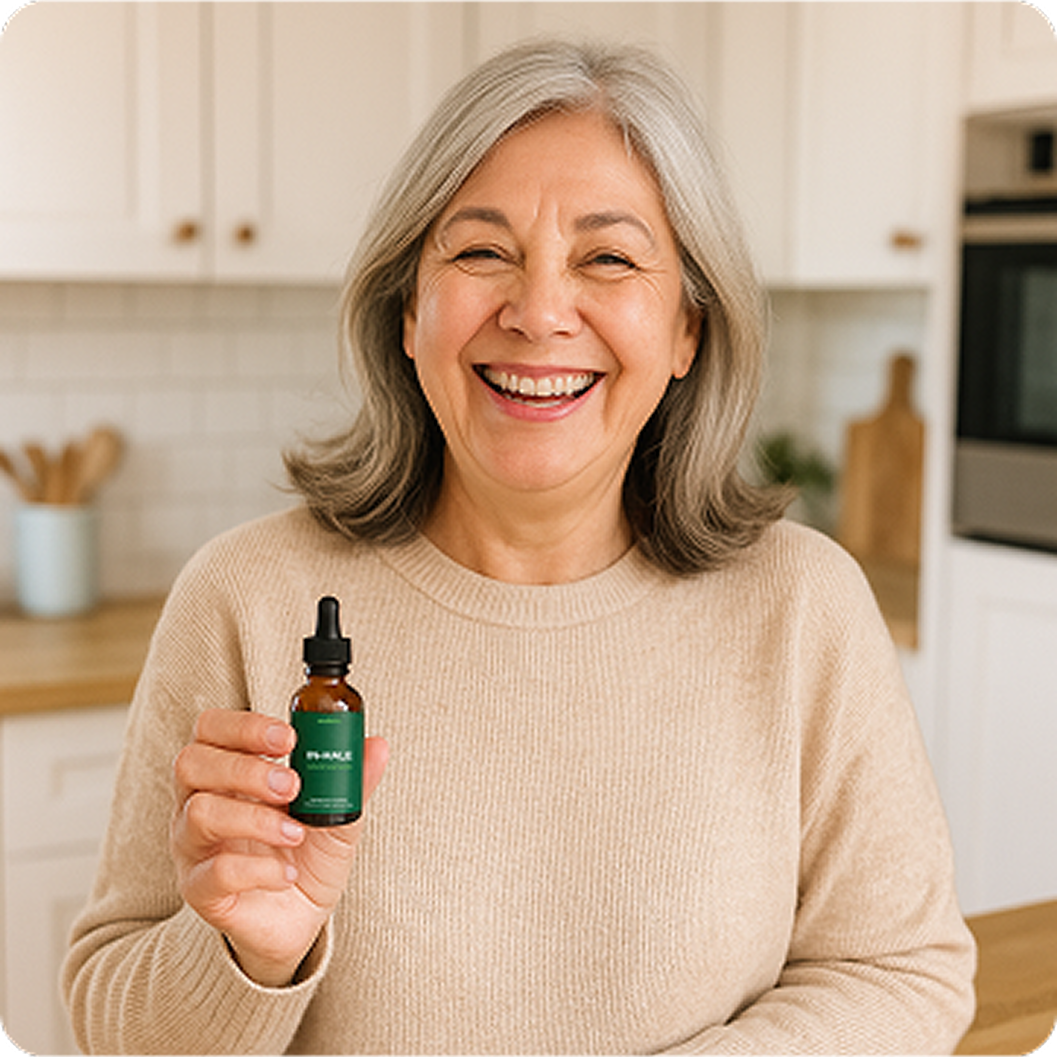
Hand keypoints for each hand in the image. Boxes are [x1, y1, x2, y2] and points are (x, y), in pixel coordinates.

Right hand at [171, 708, 387, 986]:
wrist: (301, 918)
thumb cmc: (308, 854)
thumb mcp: (336, 812)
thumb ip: (350, 778)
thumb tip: (378, 743)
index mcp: (227, 771)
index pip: (211, 729)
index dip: (244, 725)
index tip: (289, 737)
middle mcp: (198, 802)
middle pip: (193, 762)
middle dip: (246, 768)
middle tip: (292, 785)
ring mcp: (193, 847)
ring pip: (200, 813)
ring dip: (255, 817)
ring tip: (296, 833)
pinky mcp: (200, 891)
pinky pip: (215, 872)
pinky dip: (259, 869)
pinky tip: (288, 875)